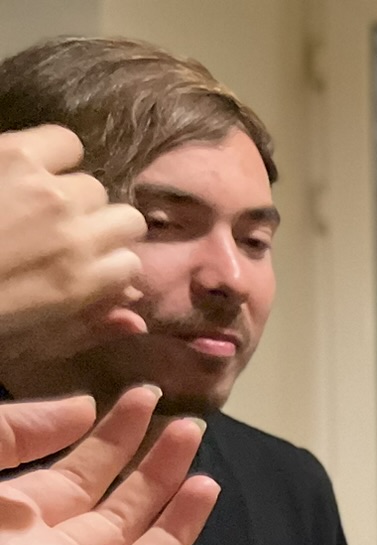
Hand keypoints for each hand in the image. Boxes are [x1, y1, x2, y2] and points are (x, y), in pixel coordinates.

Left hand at [0, 126, 146, 347]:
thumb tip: (134, 314)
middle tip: (56, 235)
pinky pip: (63, 142)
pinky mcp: (14, 153)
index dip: (107, 265)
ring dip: (71, 194)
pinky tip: (25, 169)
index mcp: (84, 282)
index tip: (82, 268)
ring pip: (91, 183)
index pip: (132, 264)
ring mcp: (46, 189)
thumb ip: (87, 327)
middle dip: (96, 229)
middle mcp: (78, 231)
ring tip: (35, 202)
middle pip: (122, 220)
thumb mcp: (32, 342)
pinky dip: (53, 154)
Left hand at [0, 387, 247, 544]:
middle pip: (117, 512)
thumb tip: (84, 409)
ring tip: (207, 478)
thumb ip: (14, 430)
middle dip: (156, 468)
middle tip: (191, 429)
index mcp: (11, 521)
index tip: (145, 401)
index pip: (75, 474)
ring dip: (180, 521)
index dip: (113, 436)